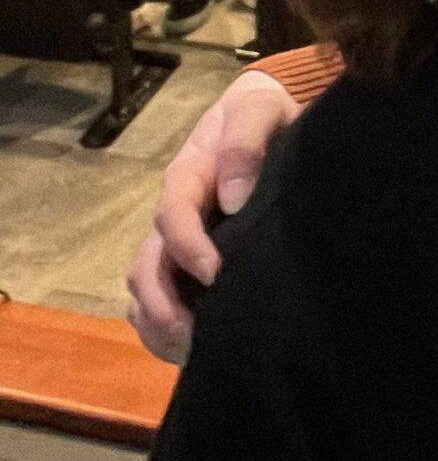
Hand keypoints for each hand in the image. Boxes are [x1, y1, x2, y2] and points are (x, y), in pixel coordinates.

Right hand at [124, 67, 298, 362]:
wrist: (268, 114)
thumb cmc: (263, 111)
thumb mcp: (257, 108)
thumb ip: (244, 142)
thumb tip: (232, 197)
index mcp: (186, 177)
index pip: (173, 218)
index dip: (188, 249)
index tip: (216, 275)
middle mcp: (174, 214)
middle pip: (147, 265)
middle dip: (162, 303)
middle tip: (194, 335)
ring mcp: (177, 240)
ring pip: (147, 287)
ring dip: (159, 322)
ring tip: (192, 351)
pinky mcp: (189, 259)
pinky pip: (161, 298)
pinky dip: (163, 327)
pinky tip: (190, 350)